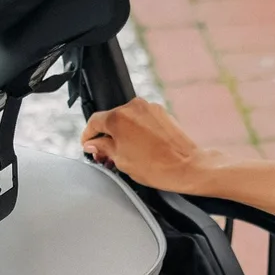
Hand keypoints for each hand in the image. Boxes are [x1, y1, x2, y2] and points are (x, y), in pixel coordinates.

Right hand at [81, 97, 220, 194]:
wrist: (186, 166)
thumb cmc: (157, 167)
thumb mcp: (121, 160)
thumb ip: (103, 148)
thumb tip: (93, 144)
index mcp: (118, 118)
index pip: (94, 122)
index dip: (88, 136)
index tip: (88, 144)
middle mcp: (133, 107)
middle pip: (110, 119)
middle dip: (106, 137)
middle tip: (105, 155)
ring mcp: (148, 108)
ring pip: (126, 119)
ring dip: (121, 134)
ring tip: (123, 153)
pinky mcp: (160, 112)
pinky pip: (140, 120)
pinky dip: (135, 131)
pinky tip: (138, 148)